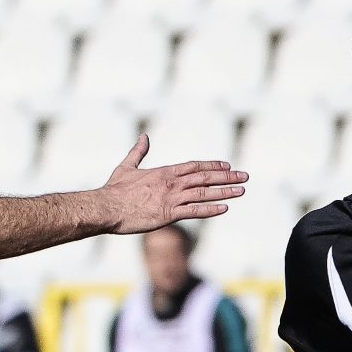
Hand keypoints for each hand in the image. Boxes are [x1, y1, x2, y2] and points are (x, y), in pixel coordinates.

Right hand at [98, 134, 247, 234]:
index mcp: (164, 172)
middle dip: (226, 177)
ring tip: (241, 190)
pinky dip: (211, 209)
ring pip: (204, 193)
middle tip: (244, 176)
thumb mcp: (127, 166)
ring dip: (225, 191)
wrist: (107, 208)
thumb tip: (144, 137)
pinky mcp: (169, 214)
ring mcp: (172, 198)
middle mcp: (172, 183)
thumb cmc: (114, 190)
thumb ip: (138, 152)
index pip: (194, 166)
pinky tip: (225, 207)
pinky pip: (195, 211)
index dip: (212, 166)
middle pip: (205, 178)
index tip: (227, 165)